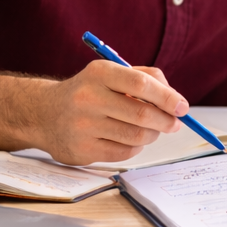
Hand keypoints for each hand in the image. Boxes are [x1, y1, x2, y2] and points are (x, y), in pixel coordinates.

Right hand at [30, 60, 186, 164]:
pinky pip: (124, 153)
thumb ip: (144, 78)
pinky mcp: (82, 150)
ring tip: (151, 130)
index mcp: (99, 73)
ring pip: (136, 136)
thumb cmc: (89, 92)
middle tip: (174, 123)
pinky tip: (130, 139)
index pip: (141, 84)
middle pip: (142, 114)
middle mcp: (88, 98)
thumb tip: (175, 100)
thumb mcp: (110, 74)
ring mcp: (83, 126)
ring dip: (152, 135)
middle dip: (166, 121)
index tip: (182, 107)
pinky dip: (136, 147)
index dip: (167, 97)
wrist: (44, 114)